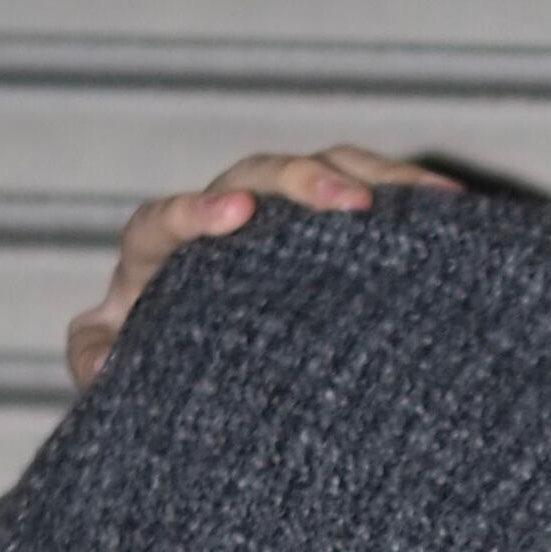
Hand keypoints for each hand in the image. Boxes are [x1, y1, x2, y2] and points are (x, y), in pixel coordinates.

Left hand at [64, 144, 462, 389]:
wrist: (189, 379)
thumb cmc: (148, 376)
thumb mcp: (118, 381)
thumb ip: (97, 364)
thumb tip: (103, 362)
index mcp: (155, 254)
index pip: (164, 219)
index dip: (196, 210)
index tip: (237, 211)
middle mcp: (218, 220)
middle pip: (257, 174)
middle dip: (307, 180)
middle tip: (354, 203)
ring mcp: (278, 222)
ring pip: (322, 170)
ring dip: (375, 178)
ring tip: (430, 198)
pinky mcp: (326, 234)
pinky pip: (368, 198)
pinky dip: (408, 199)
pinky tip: (453, 210)